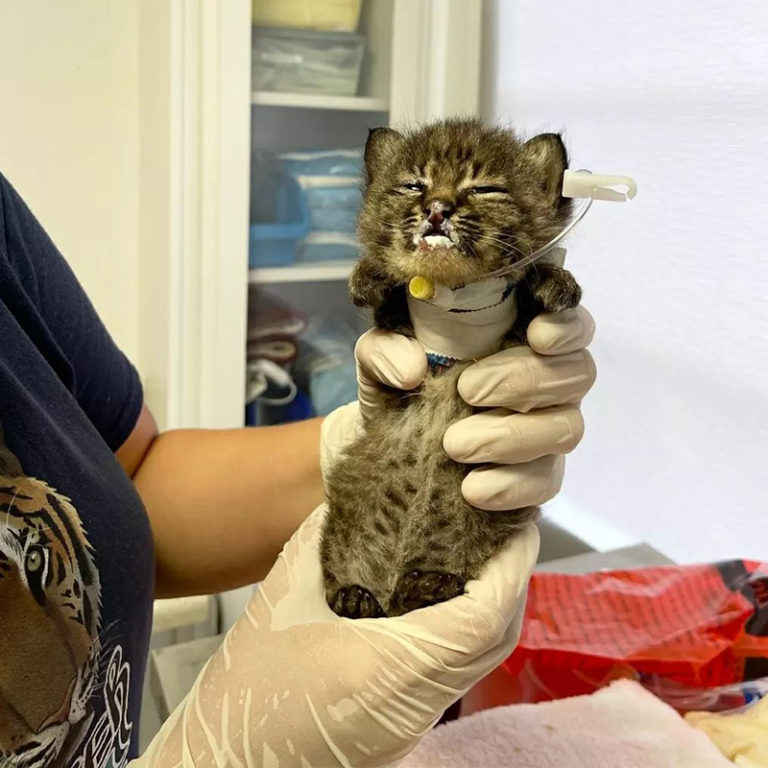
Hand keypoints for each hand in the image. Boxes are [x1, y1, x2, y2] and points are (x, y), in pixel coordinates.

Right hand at [134, 506, 538, 766]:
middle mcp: (416, 704)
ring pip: (484, 657)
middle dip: (511, 577)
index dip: (510, 567)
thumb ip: (323, 537)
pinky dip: (471, 625)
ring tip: (485, 551)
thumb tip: (356, 492)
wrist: (231, 760)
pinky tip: (453, 592)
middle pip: (497, 638)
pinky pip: (461, 669)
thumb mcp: (281, 598)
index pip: (484, 617)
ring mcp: (417, 721)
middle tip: (504, 528)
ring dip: (495, 601)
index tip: (514, 523)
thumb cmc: (247, 688)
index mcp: (388, 670)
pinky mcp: (409, 725)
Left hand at [322, 306, 595, 508]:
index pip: (572, 323)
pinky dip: (510, 485)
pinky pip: (545, 482)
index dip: (567, 327)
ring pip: (566, 428)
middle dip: (524, 380)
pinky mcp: (537, 476)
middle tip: (467, 391)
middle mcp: (547, 380)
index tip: (535, 335)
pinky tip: (472, 488)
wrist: (386, 445)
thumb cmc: (397, 385)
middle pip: (577, 373)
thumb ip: (386, 350)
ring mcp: (548, 429)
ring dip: (512, 436)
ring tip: (455, 445)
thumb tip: (412, 368)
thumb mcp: (378, 360)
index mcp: (519, 337)